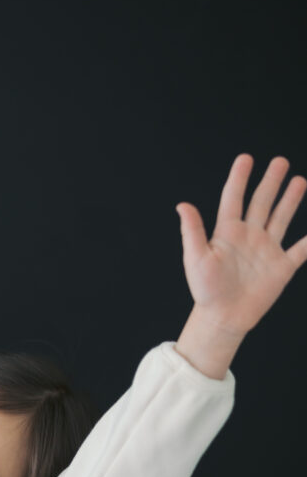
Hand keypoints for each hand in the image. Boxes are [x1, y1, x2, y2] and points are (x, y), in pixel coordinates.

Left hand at [176, 154, 306, 336]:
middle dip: (271, 182)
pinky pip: (302, 249)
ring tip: (299, 181)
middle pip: (261, 203)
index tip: (246, 158)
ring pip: (281, 218)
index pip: (234, 198)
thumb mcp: (195, 259)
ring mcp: (266, 250)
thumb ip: (192, 231)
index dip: (239, 178)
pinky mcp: (282, 267)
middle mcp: (249, 237)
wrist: (223, 318)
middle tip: (280, 161)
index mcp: (227, 233)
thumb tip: (182, 205)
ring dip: (290, 200)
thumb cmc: (205, 290)